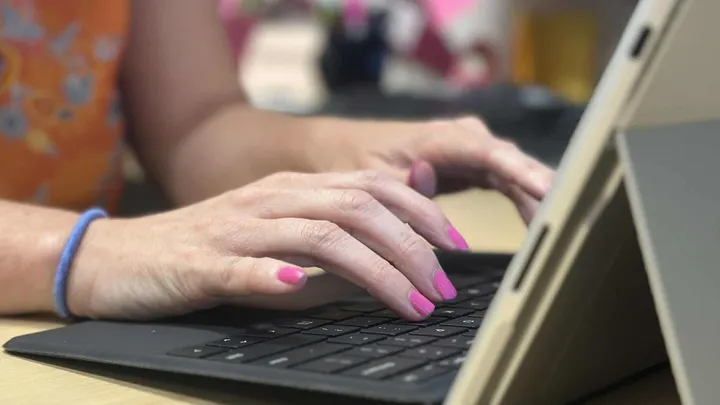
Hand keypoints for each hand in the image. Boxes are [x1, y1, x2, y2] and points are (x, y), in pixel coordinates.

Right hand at [67, 171, 466, 320]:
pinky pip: (239, 267)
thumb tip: (388, 264)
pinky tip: (295, 287)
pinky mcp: (199, 264)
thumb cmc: (206, 249)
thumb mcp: (276, 239)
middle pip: (356, 208)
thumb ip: (327, 245)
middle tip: (442, 287)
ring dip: (371, 269)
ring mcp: (235, 230)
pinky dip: (270, 275)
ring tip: (408, 301)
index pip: (371, 187)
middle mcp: (270, 199)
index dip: (421, 212)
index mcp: (292, 189)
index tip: (456, 246)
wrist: (121, 256)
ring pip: (315, 236)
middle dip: (410, 247)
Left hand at [308, 117, 554, 222]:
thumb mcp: (371, 178)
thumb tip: (428, 180)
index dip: (521, 172)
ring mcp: (473, 150)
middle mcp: (464, 138)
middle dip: (543, 191)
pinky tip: (542, 226)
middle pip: (513, 164)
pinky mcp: (475, 166)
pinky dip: (525, 203)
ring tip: (564, 232)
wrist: (345, 149)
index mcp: (439, 138)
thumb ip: (401, 186)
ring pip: (517, 174)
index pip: (490, 154)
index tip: (549, 192)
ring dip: (539, 200)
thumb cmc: (357, 160)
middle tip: (569, 223)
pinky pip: (509, 183)